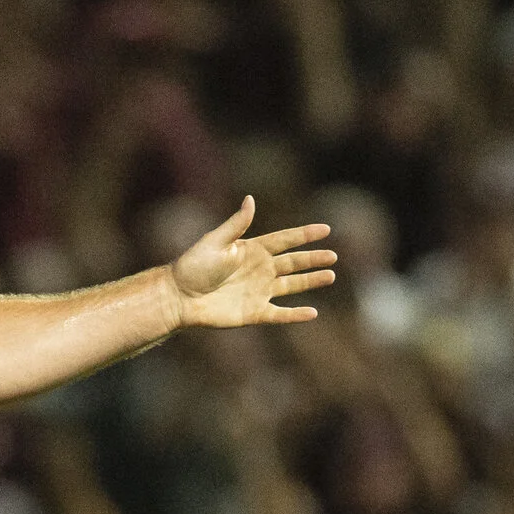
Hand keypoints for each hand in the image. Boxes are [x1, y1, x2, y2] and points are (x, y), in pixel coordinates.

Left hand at [170, 197, 335, 329]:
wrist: (179, 296)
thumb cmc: (194, 265)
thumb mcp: (217, 240)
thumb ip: (237, 224)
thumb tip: (251, 199)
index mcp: (253, 249)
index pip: (285, 240)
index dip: (305, 235)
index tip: (326, 229)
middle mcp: (260, 269)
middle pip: (294, 263)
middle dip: (314, 259)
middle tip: (334, 256)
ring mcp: (259, 291)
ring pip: (292, 285)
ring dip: (311, 281)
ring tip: (331, 276)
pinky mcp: (254, 312)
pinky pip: (280, 314)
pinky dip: (296, 315)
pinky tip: (312, 312)